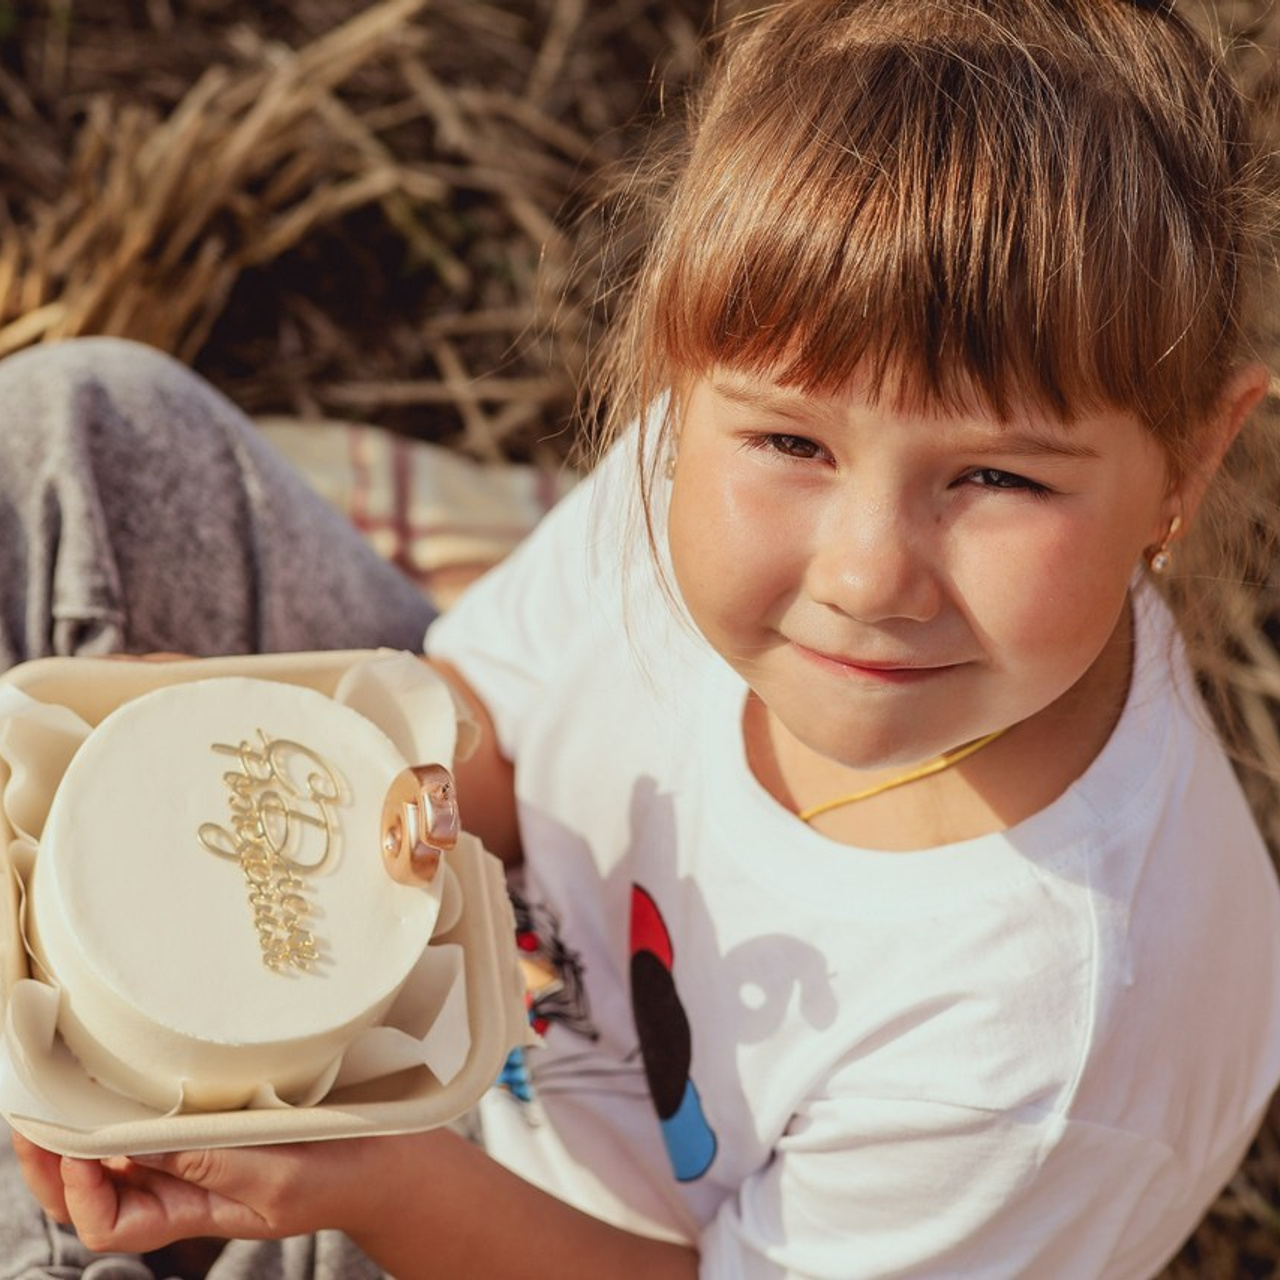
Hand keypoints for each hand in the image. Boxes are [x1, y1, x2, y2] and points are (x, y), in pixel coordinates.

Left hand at [11, 1130, 376, 1253]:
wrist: (380, 1160)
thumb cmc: (333, 1175)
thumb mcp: (271, 1178)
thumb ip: (207, 1162)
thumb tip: (132, 1145)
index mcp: (189, 1214)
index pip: (106, 1223)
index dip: (79, 1189)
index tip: (81, 1143)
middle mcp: (179, 1187)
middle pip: (89, 1194)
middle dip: (51, 1163)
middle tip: (31, 1117)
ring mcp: (193, 1156)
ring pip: (110, 1161)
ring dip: (77, 1134)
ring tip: (57, 1096)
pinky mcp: (213, 1123)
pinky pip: (150, 1125)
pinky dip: (121, 1110)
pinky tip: (116, 1082)